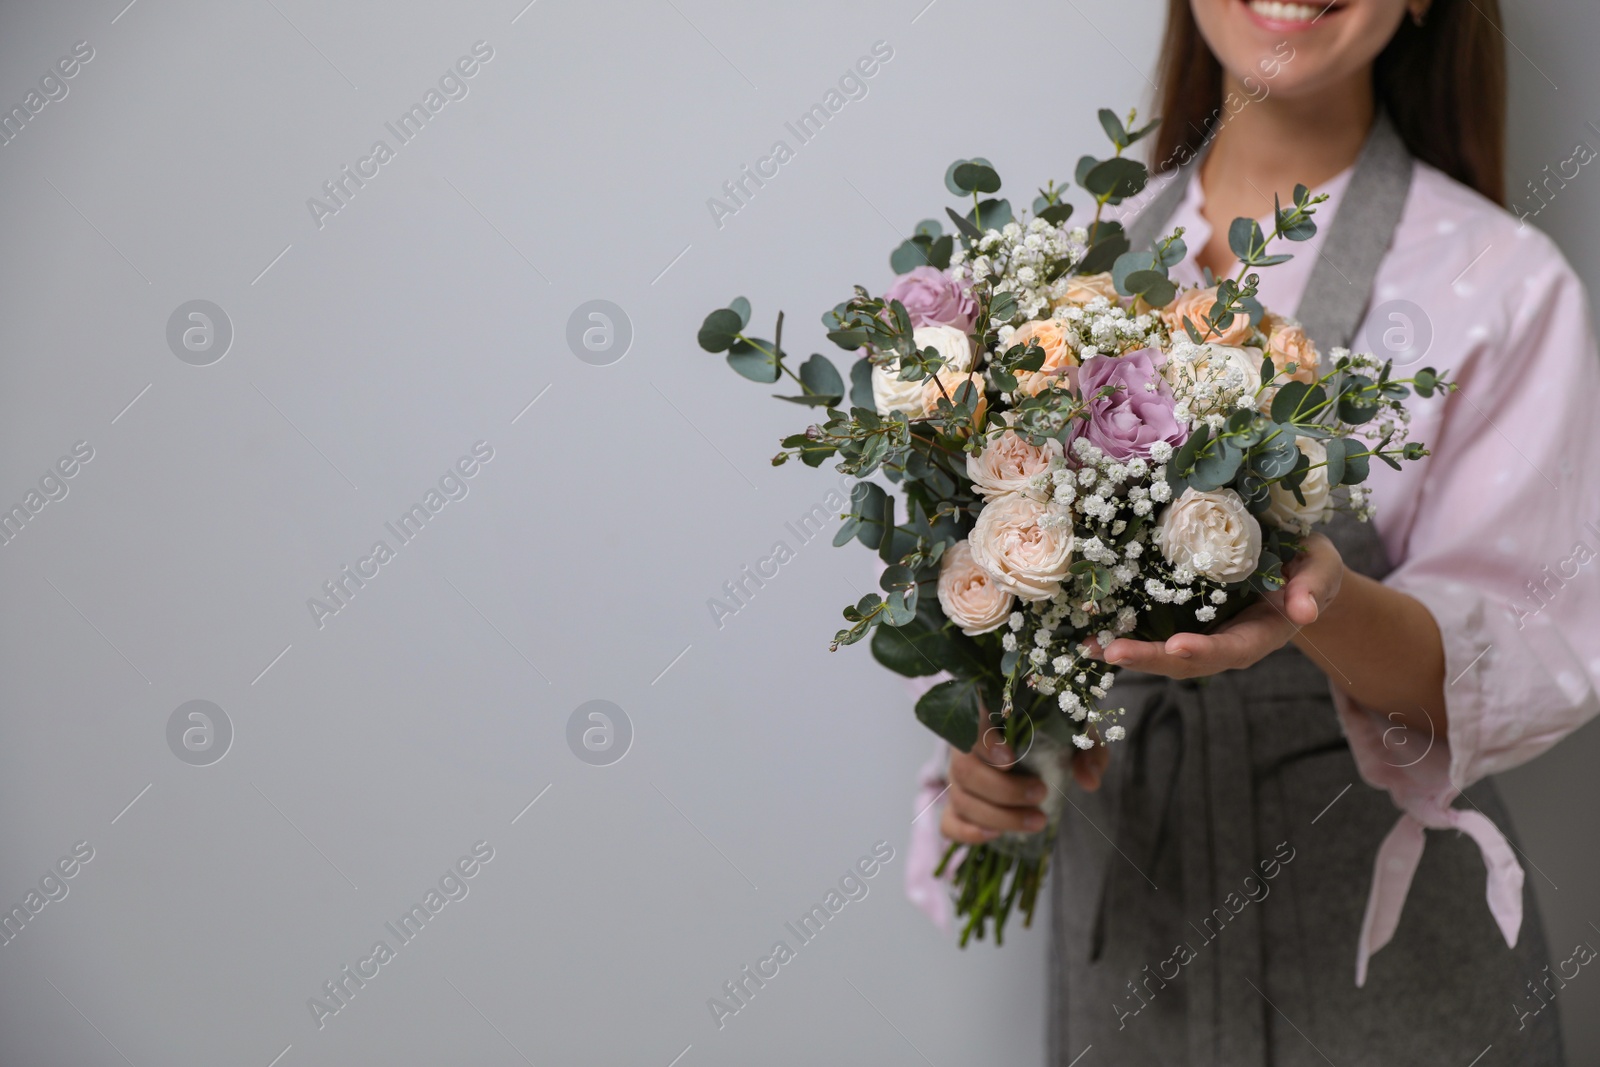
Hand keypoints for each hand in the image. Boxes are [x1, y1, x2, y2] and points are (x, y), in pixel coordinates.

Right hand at [939, 730, 1110, 845]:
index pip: (970, 723)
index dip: (984, 743)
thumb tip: (1089, 780)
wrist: (1040, 747)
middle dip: (1003, 790)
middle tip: (1041, 793)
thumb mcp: (1075, 735)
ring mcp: (958, 778)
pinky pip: (950, 824)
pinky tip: (997, 835)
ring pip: (960, 799)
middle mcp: (964, 747)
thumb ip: (1087, 750)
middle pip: (963, 770)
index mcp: (987, 717)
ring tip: (1038, 820)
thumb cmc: (1054, 734)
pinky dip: (968, 833)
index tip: (1010, 759)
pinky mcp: (959, 806)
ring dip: (998, 816)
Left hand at [1091, 531, 1344, 679]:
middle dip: (1149, 659)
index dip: (1206, 651)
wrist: (1297, 570)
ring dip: (1127, 653)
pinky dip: (1122, 634)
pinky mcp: (1183, 620)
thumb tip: (1305, 610)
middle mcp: (1227, 643)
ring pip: (1163, 654)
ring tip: (1090, 647)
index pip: (1233, 650)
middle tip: (1112, 652)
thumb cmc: (1310, 568)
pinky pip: (1151, 633)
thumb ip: (1314, 587)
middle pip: (1187, 662)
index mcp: (1260, 634)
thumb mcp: (1321, 569)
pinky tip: (1089, 633)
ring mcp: (1203, 634)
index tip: (1178, 647)